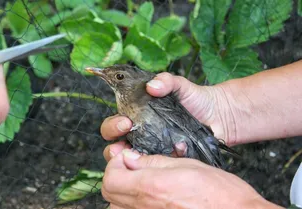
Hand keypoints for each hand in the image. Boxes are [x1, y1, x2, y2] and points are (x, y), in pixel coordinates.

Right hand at [101, 72, 235, 160]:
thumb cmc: (195, 98)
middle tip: (128, 136)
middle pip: (115, 146)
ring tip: (139, 155)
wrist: (220, 114)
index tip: (125, 121)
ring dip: (130, 161)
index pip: (113, 125)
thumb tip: (151, 86)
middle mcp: (140, 136)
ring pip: (131, 163)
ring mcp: (153, 151)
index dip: (113, 125)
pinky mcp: (169, 161)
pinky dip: (163, 162)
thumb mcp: (179, 84)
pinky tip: (176, 150)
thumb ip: (165, 80)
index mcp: (136, 118)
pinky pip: (158, 168)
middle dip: (114, 146)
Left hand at [102, 145, 282, 208]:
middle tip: (133, 169)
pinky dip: (134, 205)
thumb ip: (154, 161)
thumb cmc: (222, 196)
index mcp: (150, 187)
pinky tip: (152, 199)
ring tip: (143, 185)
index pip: (109, 177)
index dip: (115, 164)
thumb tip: (130, 157)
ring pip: (117, 207)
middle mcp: (144, 208)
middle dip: (117, 177)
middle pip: (110, 192)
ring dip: (123, 194)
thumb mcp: (188, 166)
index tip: (127, 158)